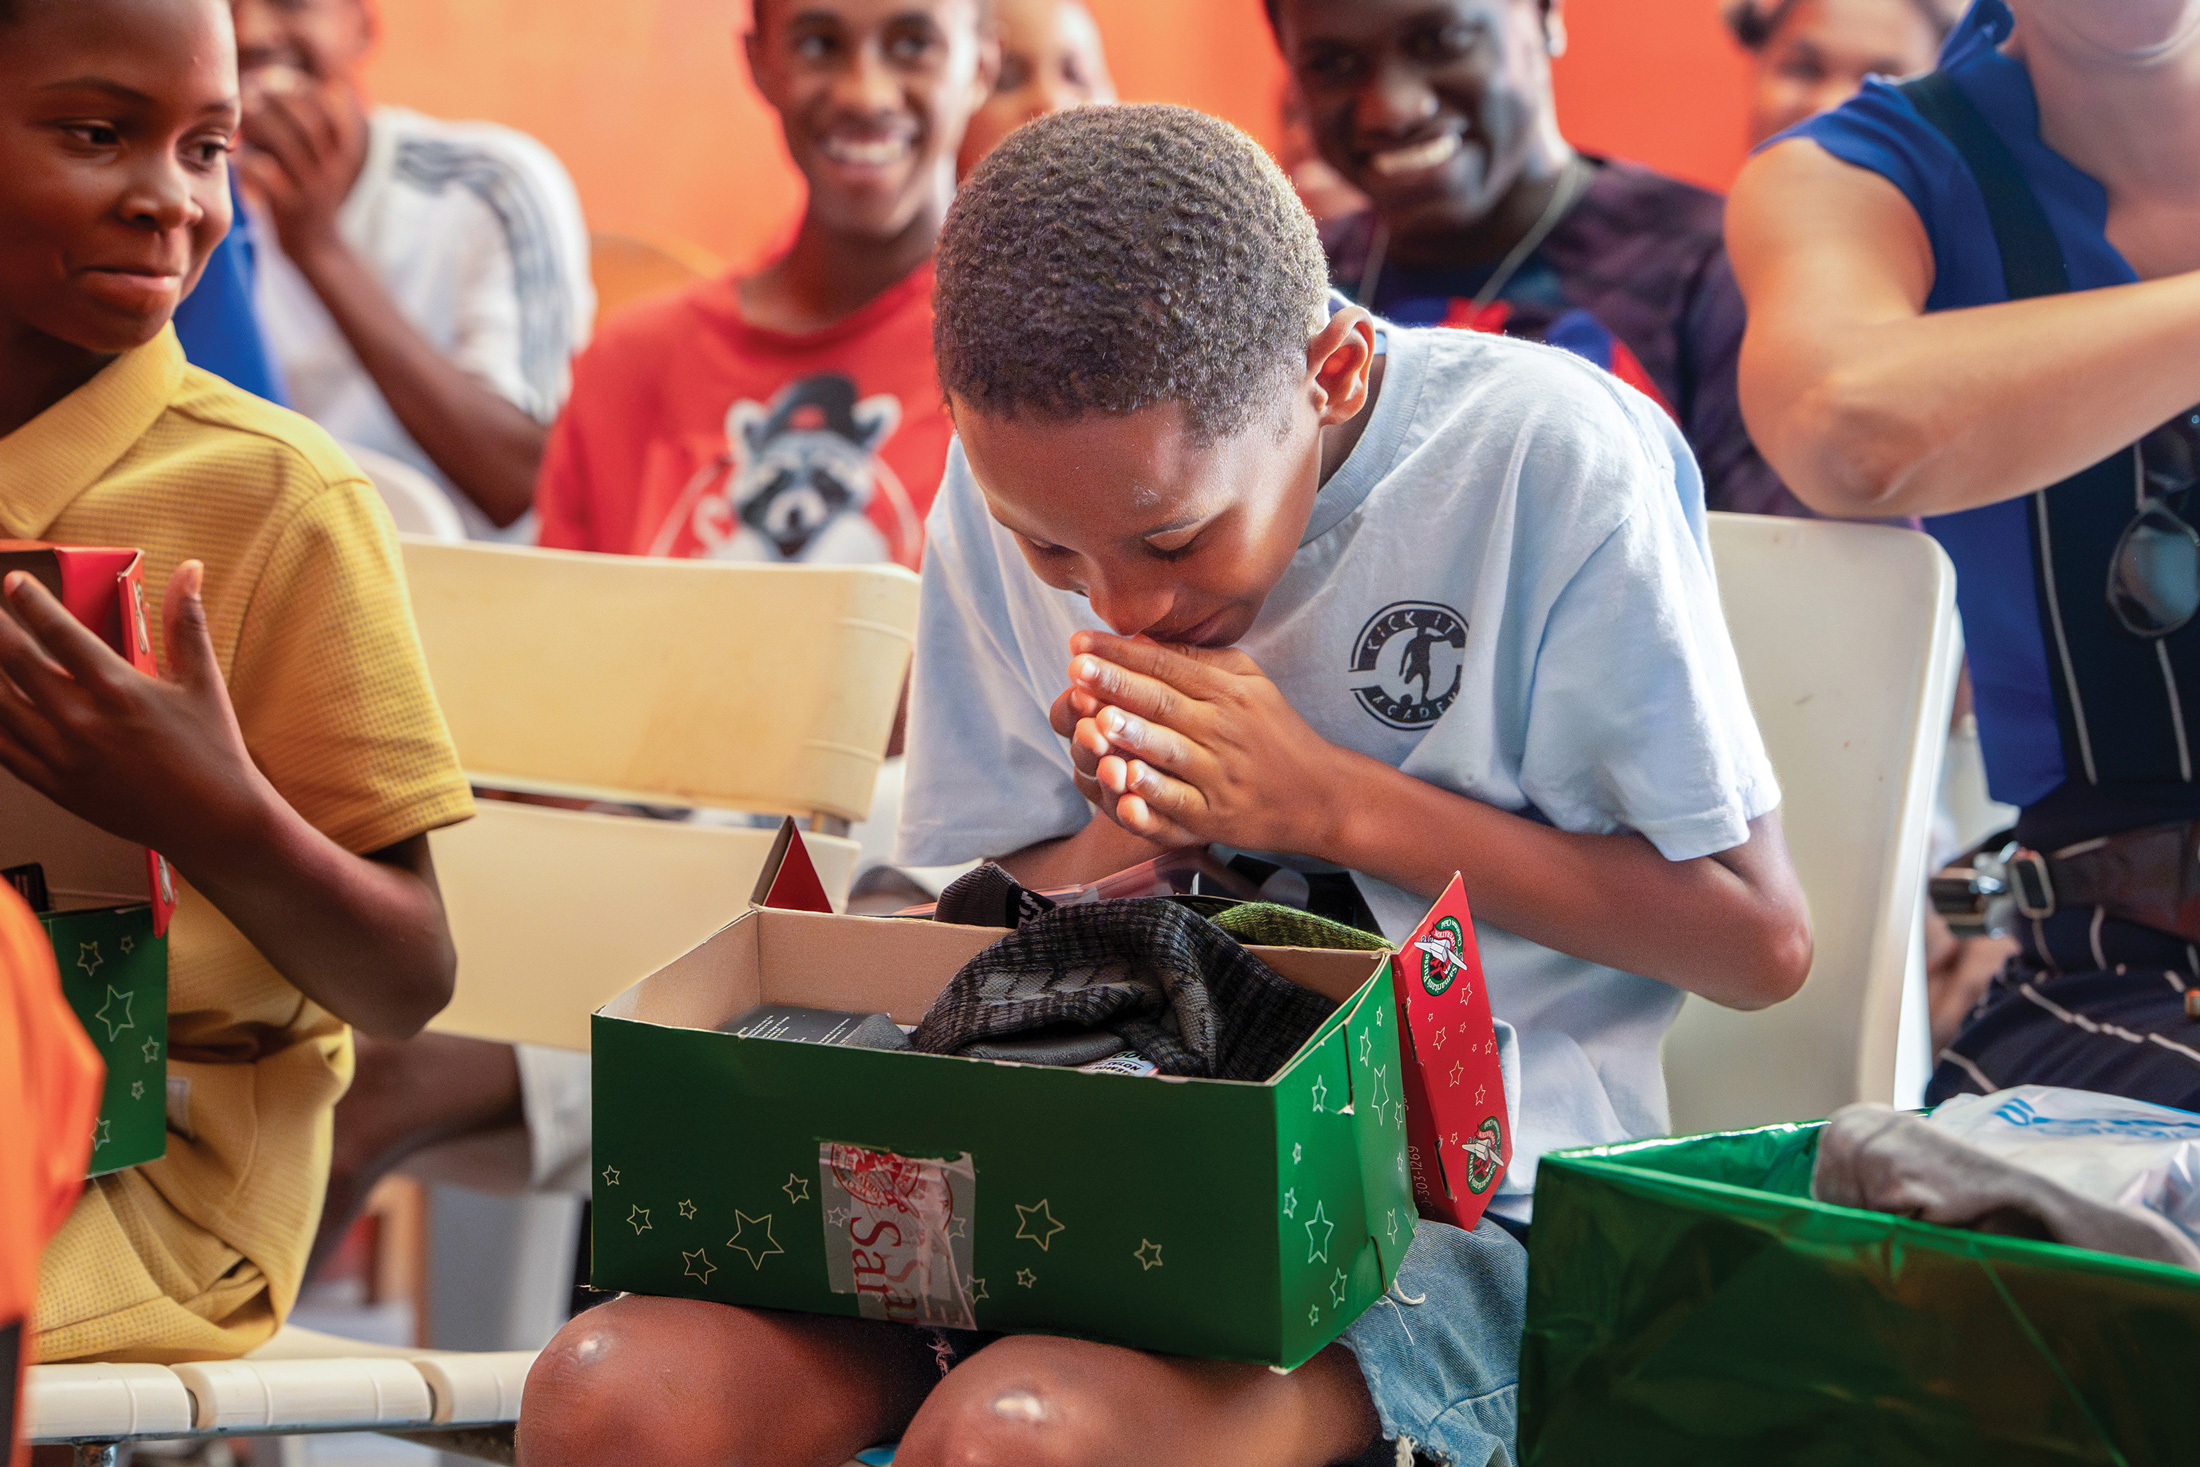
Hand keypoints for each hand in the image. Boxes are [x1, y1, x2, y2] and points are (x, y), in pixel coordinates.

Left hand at [0, 563, 276, 864]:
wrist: (214, 821)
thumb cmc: (213, 752)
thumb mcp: (204, 681)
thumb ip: (186, 621)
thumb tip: (190, 572)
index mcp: (119, 689)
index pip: (59, 632)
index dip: (30, 601)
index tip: (14, 583)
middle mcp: (84, 720)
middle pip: (15, 662)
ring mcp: (65, 755)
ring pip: (0, 705)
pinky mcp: (56, 785)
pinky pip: (4, 750)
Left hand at [237, 76, 368, 266]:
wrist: (316, 246)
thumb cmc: (306, 192)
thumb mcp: (318, 158)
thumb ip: (299, 125)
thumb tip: (264, 82)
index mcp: (343, 152)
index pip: (330, 108)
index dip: (300, 88)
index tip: (272, 78)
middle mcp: (333, 169)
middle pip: (309, 121)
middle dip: (276, 100)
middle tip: (248, 89)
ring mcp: (313, 188)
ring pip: (288, 145)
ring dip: (260, 124)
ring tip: (239, 116)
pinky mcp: (292, 208)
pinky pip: (267, 176)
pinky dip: (247, 161)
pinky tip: (234, 156)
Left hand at [1049, 630, 1357, 855]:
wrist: (1320, 796)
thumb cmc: (1275, 733)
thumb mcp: (1249, 683)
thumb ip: (1198, 659)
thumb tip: (1142, 641)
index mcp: (1226, 692)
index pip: (1167, 666)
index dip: (1121, 654)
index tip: (1080, 644)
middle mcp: (1222, 731)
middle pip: (1163, 703)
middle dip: (1117, 686)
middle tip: (1077, 671)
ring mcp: (1218, 777)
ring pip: (1170, 753)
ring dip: (1132, 737)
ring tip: (1098, 720)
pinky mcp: (1215, 819)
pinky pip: (1179, 807)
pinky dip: (1152, 798)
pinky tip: (1126, 787)